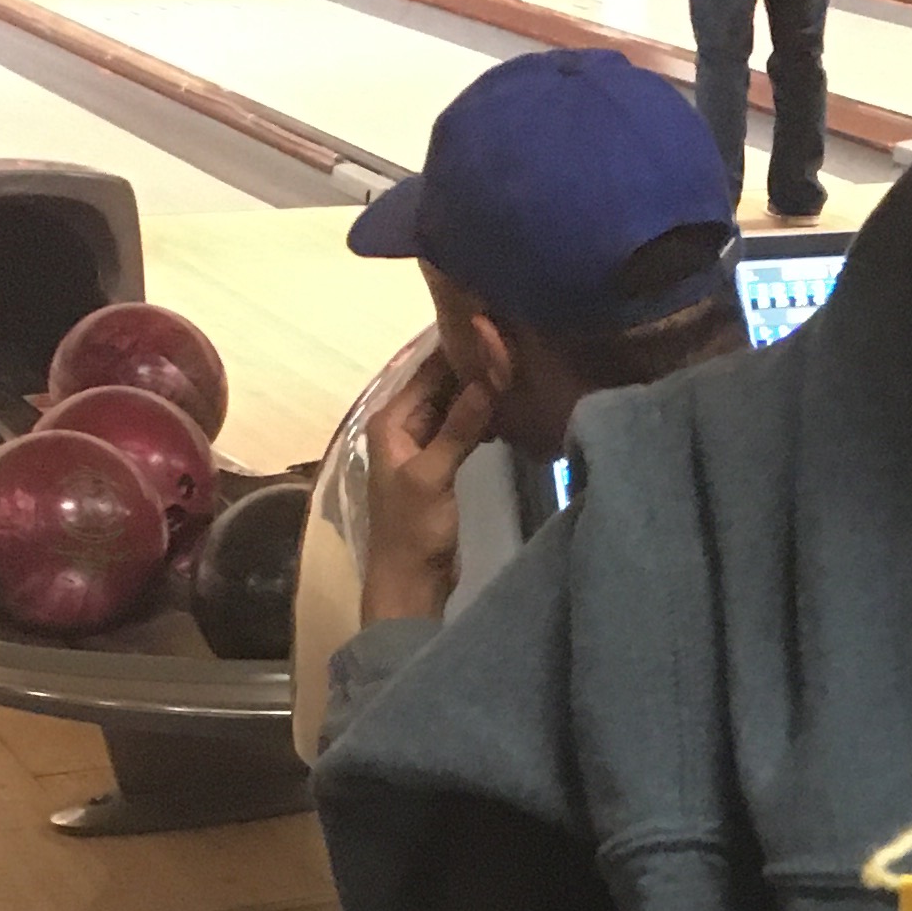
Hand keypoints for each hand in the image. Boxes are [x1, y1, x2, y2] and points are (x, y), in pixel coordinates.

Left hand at [358, 351, 497, 628]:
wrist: (410, 582)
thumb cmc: (413, 530)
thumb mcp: (433, 475)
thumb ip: (458, 427)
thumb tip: (488, 380)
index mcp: (391, 420)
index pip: (428, 369)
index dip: (460, 349)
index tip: (496, 329)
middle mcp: (403, 425)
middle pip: (442, 384)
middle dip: (475, 368)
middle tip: (518, 347)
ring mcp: (422, 444)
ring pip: (455, 405)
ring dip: (481, 393)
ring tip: (520, 372)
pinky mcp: (441, 463)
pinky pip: (462, 427)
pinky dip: (482, 418)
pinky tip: (509, 410)